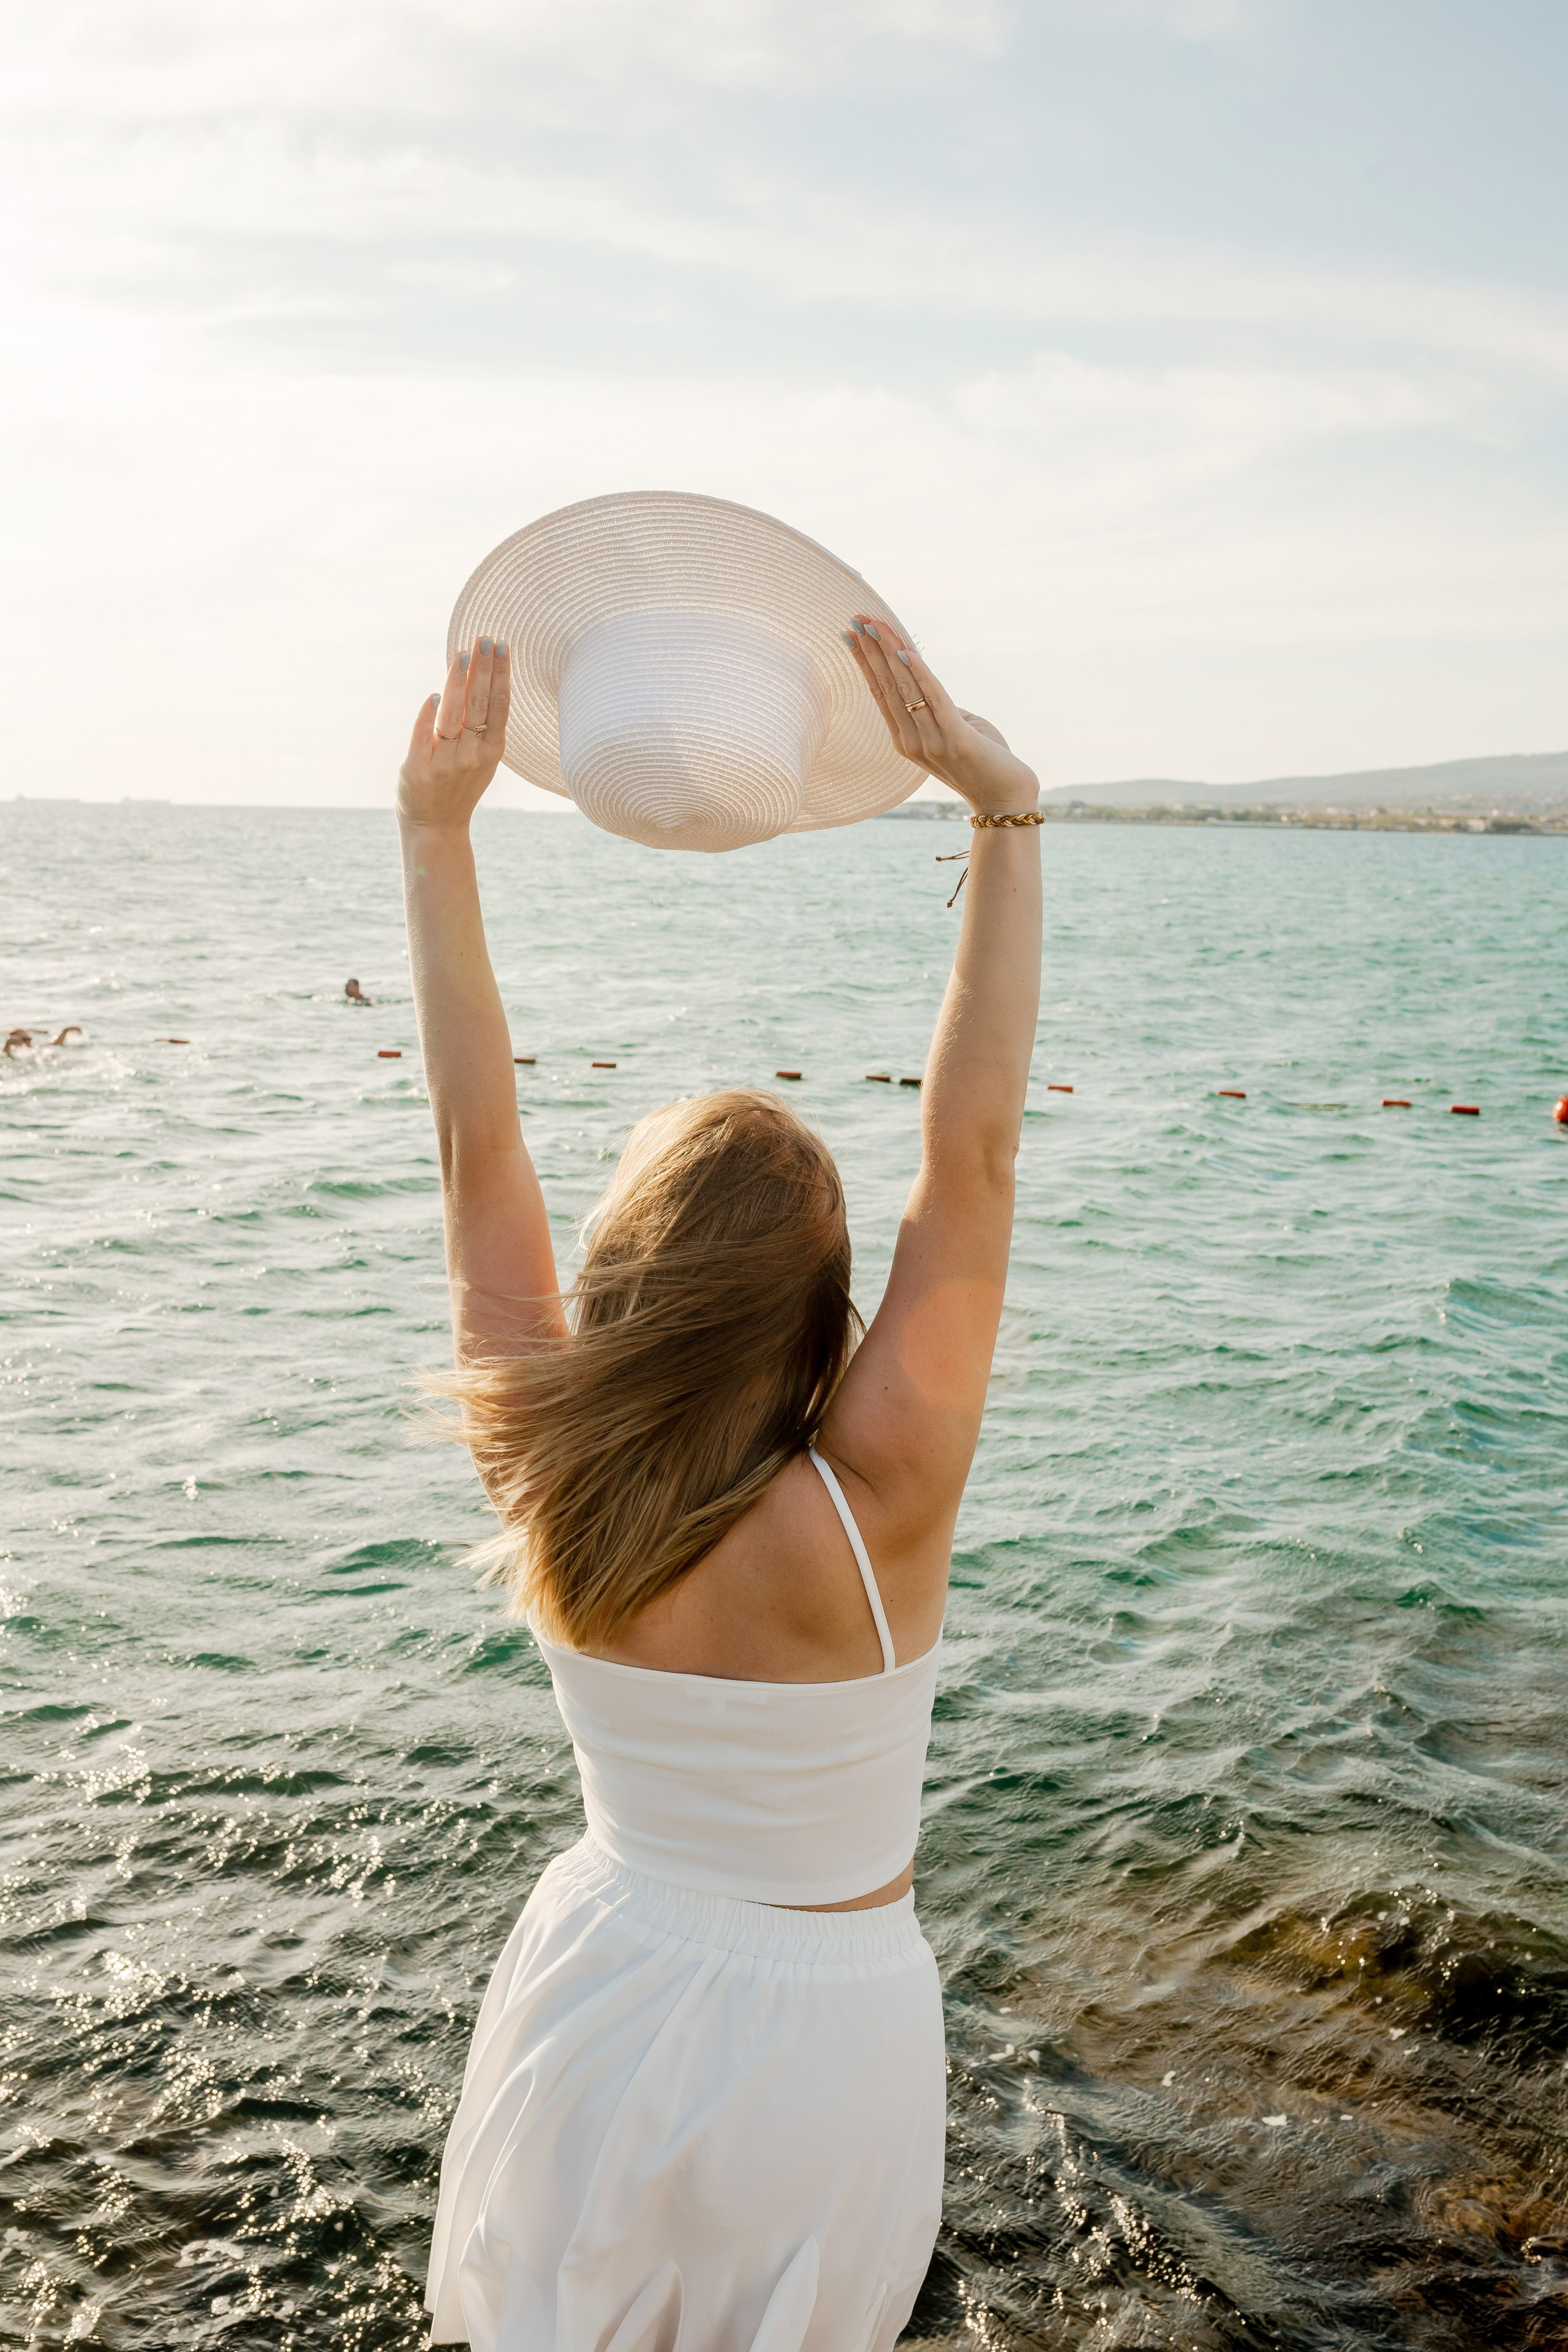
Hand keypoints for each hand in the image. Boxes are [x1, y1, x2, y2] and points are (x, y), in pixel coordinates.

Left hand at [398, 638, 511, 828]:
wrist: (436, 827)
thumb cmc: (458, 786)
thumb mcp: (479, 760)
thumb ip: (479, 726)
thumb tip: (472, 677)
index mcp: (491, 752)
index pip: (498, 705)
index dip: (501, 674)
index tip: (501, 646)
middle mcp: (471, 755)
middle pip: (478, 703)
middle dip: (482, 668)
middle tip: (485, 638)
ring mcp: (445, 763)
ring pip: (453, 714)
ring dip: (458, 682)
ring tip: (462, 654)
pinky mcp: (418, 769)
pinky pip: (423, 735)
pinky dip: (428, 715)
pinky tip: (434, 695)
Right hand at [846, 616, 1037, 814]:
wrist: (1005, 799)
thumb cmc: (985, 761)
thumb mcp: (956, 728)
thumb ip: (939, 708)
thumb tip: (930, 685)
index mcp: (907, 739)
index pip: (881, 694)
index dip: (865, 663)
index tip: (851, 634)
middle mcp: (912, 741)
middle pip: (887, 687)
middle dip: (870, 650)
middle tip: (856, 618)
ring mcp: (931, 742)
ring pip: (905, 689)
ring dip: (890, 652)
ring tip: (876, 625)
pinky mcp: (955, 740)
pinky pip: (934, 699)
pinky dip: (920, 673)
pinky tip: (907, 651)